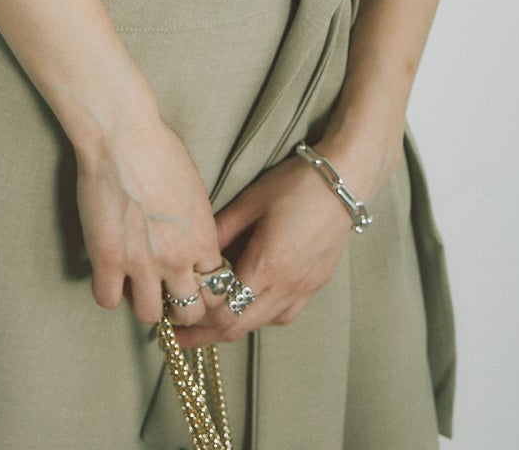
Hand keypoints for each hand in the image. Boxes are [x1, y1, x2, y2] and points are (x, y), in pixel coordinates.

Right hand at [75, 111, 238, 334]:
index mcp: (202, 239)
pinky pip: (107, 300)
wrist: (123, 135)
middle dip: (180, 306)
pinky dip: (109, 292)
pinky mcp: (107, 259)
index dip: (203, 288)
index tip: (191, 281)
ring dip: (144, 303)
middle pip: (190, 312)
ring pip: (149, 316)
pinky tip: (109, 274)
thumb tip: (190, 244)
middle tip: (165, 291)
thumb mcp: (194, 191)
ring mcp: (141, 262)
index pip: (217, 289)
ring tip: (135, 284)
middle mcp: (177, 258)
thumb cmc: (160, 150)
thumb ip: (196, 227)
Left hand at [167, 149, 379, 347]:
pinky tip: (247, 306)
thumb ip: (221, 229)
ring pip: (260, 325)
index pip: (224, 310)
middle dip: (204, 335)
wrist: (346, 181)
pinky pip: (282, 315)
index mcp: (267, 265)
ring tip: (206, 325)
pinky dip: (258, 317)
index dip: (195, 317)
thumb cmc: (297, 184)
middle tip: (178, 336)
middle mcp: (287, 286)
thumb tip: (194, 251)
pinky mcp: (315, 286)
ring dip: (231, 328)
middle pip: (239, 327)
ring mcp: (304, 289)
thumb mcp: (252, 201)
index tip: (173, 315)